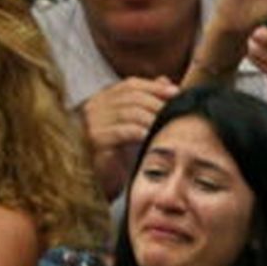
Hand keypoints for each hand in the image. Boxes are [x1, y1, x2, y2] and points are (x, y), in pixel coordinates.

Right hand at [79, 76, 178, 197]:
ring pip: (130, 112)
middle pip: (131, 96)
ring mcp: (90, 124)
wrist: (96, 184)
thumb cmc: (116, 155)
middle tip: (175, 111)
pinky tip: (152, 137)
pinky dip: (141, 132)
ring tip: (167, 125)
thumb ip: (145, 101)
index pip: (130, 85)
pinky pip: (123, 131)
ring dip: (153, 118)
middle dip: (157, 103)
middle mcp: (92, 108)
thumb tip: (165, 81)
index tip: (176, 92)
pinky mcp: (94, 141)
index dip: (154, 87)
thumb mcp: (132, 124)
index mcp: (100, 100)